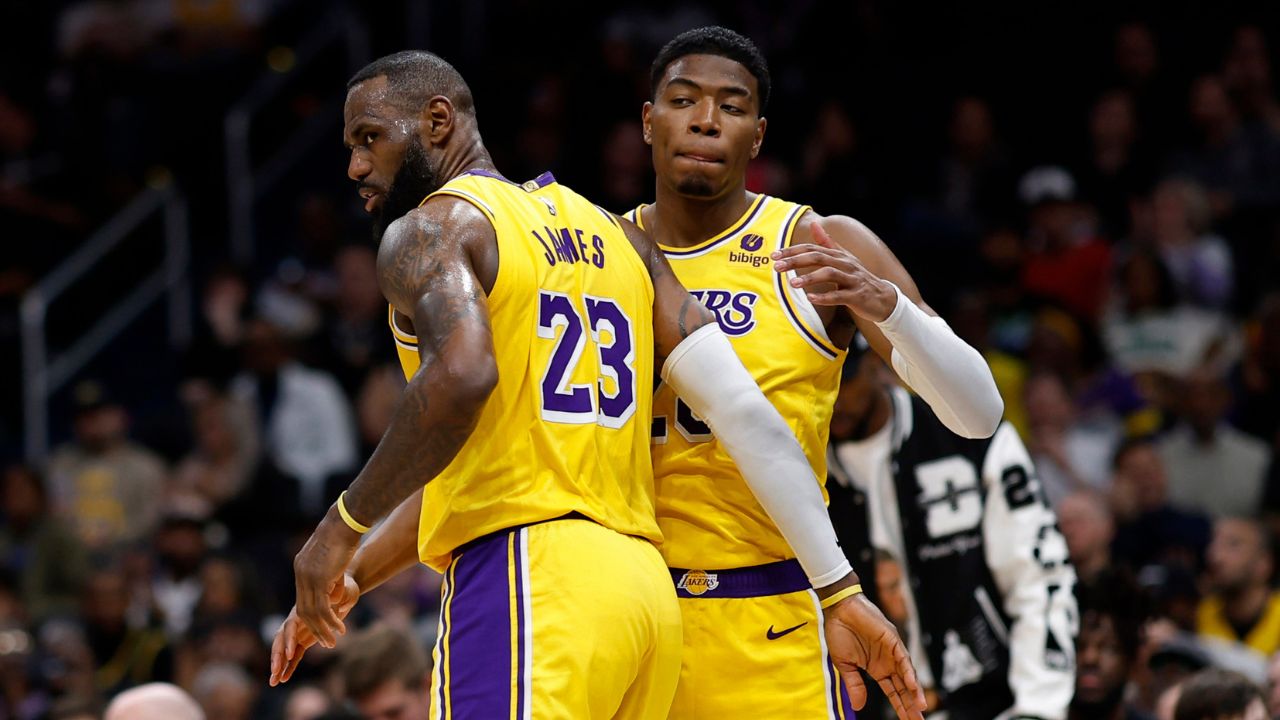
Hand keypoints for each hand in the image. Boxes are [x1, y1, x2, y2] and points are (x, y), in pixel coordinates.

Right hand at [268, 574, 359, 685]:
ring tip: (273, 682)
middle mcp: (297, 620)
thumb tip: (341, 607)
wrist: (343, 588)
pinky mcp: (304, 639)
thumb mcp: (344, 591)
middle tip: (275, 671)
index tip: (290, 653)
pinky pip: (294, 655)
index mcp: (303, 609)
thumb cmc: (344, 588)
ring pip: (285, 650)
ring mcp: (299, 631)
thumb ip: (341, 599)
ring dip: (279, 665)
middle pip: (281, 639)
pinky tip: (283, 679)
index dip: (289, 639)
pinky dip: (289, 666)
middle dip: (278, 656)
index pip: (290, 625)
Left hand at [293, 508, 361, 647]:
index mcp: (302, 567)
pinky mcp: (318, 580)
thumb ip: (331, 568)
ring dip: (322, 630)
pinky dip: (330, 621)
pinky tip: (340, 628)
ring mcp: (308, 577)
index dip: (313, 616)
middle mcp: (301, 573)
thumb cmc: (345, 532)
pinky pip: (322, 608)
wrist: (345, 521)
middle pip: (303, 610)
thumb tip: (336, 577)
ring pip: (311, 613)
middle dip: (314, 629)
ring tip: (333, 642)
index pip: (303, 598)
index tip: (323, 628)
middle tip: (326, 642)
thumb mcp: (334, 554)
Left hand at [771, 222, 897, 321]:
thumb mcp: (843, 258)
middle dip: (796, 261)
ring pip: (829, 274)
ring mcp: (852, 279)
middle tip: (777, 267)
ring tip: (793, 284)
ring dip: (810, 278)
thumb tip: (814, 224)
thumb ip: (827, 242)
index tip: (774, 255)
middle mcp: (845, 263)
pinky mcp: (857, 295)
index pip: (812, 248)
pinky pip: (839, 296)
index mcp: (839, 255)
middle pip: (818, 257)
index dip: (792, 251)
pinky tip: (810, 298)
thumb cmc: (857, 278)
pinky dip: (824, 297)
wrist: (883, 298)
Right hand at [824, 592, 925, 719]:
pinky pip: (903, 659)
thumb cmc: (839, 633)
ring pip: (907, 675)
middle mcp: (888, 662)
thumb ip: (854, 685)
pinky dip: (908, 673)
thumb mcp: (844, 665)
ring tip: (920, 708)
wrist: (839, 609)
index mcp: (877, 669)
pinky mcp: (893, 640)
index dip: (900, 706)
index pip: (893, 692)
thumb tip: (859, 707)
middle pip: (903, 687)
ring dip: (914, 692)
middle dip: (910, 704)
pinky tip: (913, 687)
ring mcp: (892, 652)